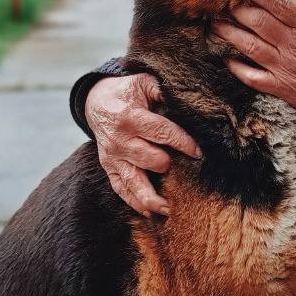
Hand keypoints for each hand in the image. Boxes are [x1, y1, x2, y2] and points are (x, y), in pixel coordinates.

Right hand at [85, 74, 201, 216]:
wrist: (96, 102)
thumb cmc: (128, 92)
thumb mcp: (144, 83)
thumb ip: (164, 90)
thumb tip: (189, 100)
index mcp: (130, 117)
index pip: (161, 132)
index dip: (182, 143)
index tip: (199, 153)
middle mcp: (120, 140)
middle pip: (150, 160)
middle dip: (167, 165)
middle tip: (182, 169)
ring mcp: (112, 157)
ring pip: (133, 182)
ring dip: (152, 198)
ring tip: (170, 210)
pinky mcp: (109, 168)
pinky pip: (121, 189)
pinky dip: (134, 202)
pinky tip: (150, 212)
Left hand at [212, 0, 295, 126]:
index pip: (277, 2)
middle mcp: (293, 44)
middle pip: (258, 21)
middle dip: (238, 10)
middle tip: (226, 3)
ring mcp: (284, 66)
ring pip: (249, 46)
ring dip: (229, 34)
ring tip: (216, 25)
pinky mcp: (280, 86)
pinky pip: (251, 77)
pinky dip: (237, 68)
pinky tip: (228, 59)